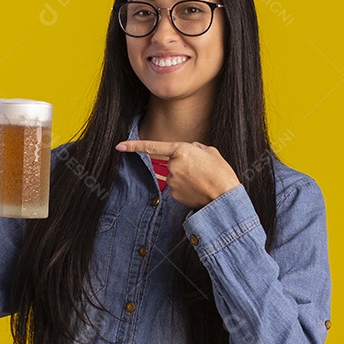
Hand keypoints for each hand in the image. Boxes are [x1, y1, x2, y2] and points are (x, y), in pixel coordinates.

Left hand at [115, 140, 240, 208]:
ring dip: (184, 176)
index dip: (134, 146)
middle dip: (182, 164)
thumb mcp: (211, 151)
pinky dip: (185, 187)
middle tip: (200, 169)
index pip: (152, 147)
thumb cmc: (220, 173)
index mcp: (181, 151)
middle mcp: (172, 166)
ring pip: (174, 175)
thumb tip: (189, 150)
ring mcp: (172, 182)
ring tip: (201, 180)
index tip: (119, 146)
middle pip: (171, 162)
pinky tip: (197, 189)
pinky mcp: (174, 195)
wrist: (224, 197)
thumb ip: (195, 147)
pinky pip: (176, 187)